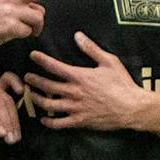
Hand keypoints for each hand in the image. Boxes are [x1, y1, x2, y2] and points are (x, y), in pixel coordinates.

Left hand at [26, 33, 146, 130]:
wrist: (133, 107)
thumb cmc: (122, 83)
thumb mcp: (109, 61)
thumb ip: (91, 49)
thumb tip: (78, 35)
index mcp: (80, 76)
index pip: (54, 66)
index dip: (41, 60)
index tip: (33, 55)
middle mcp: (74, 92)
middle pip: (47, 86)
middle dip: (34, 81)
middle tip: (27, 78)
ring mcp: (75, 108)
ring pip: (48, 105)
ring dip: (37, 100)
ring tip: (31, 95)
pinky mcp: (79, 121)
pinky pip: (59, 123)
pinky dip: (49, 122)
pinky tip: (43, 119)